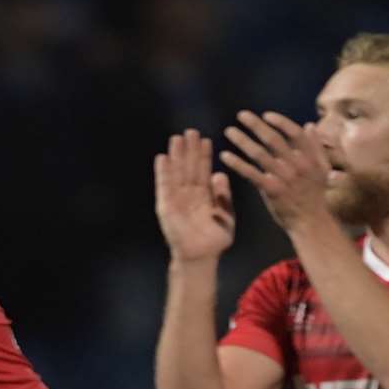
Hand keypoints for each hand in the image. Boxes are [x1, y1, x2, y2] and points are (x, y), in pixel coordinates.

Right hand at [154, 129, 235, 261]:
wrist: (202, 256)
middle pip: (188, 168)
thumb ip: (223, 195)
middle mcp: (189, 195)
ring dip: (176, 156)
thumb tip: (220, 174)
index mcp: (204, 196)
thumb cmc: (215, 239)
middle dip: (189, 150)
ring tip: (176, 138)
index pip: (203, 171)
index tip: (205, 139)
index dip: (204, 156)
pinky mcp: (166, 206)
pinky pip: (164, 187)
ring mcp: (176, 200)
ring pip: (176, 173)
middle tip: (190, 131)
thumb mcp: (226, 214)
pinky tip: (162, 157)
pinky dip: (163, 173)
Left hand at [219, 110, 334, 234]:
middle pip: (273, 139)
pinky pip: (251, 173)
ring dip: (242, 141)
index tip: (266, 115)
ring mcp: (283, 177)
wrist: (311, 221)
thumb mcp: (323, 168)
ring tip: (229, 131)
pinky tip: (225, 156)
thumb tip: (309, 125)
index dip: (280, 122)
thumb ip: (317, 146)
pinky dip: (237, 163)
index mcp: (309, 157)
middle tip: (241, 115)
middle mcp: (296, 164)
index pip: (294, 133)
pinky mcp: (271, 189)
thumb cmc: (315, 195)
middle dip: (256, 125)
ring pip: (259, 154)